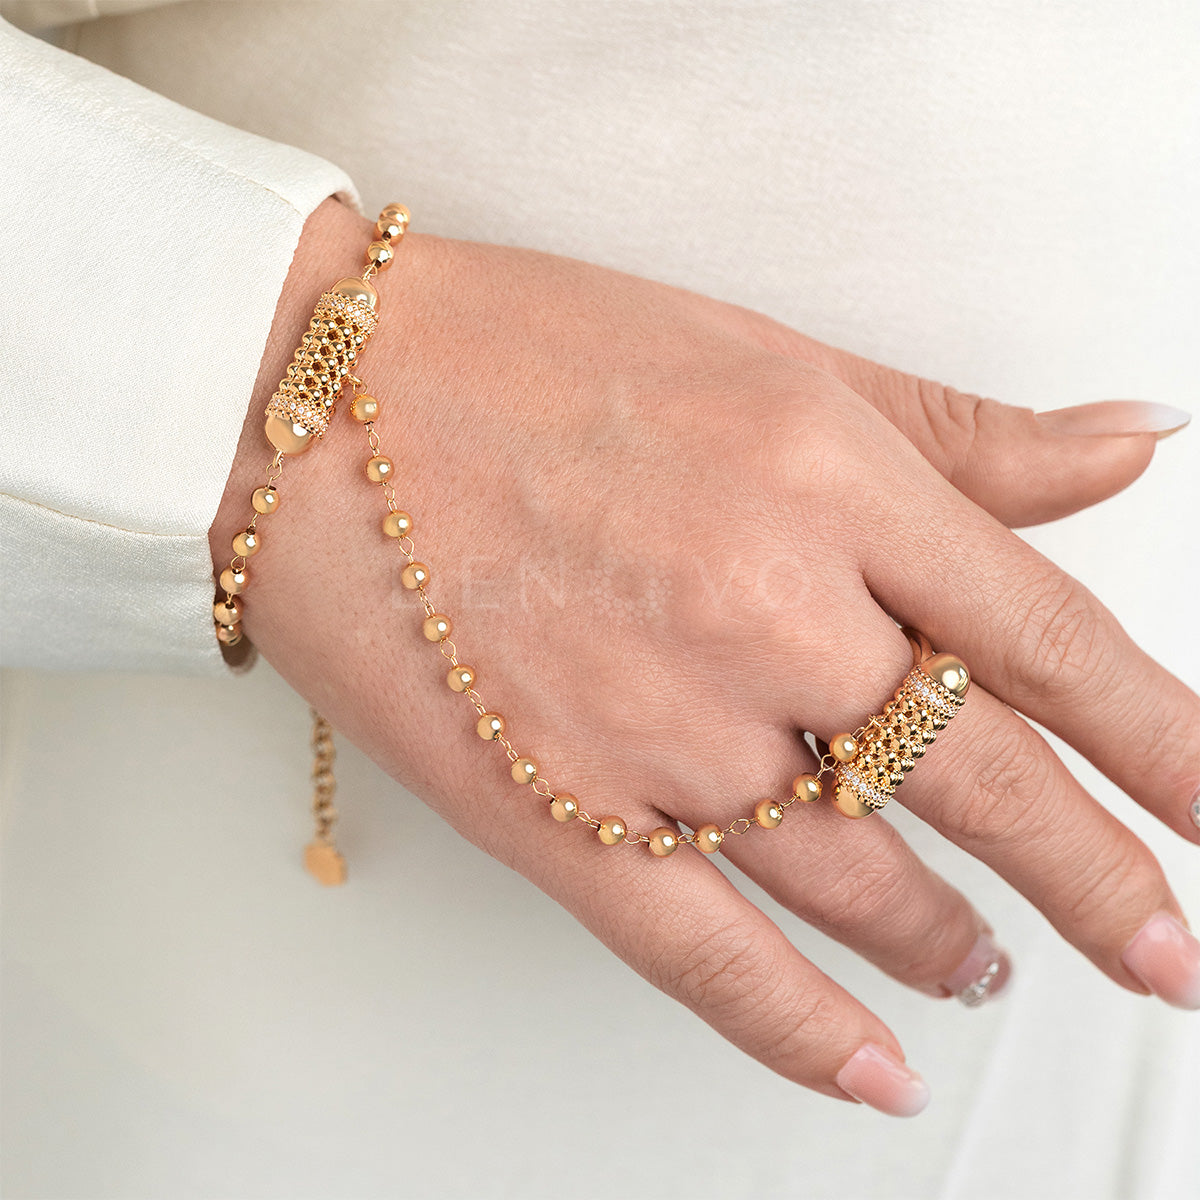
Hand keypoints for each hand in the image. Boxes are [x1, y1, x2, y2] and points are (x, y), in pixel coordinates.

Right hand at [211, 198, 1198, 1115]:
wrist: (316, 402)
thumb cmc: (523, 354)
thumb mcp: (766, 357)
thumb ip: (957, 429)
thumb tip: (1126, 443)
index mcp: (830, 481)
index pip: (1054, 640)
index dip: (1168, 743)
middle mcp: (766, 614)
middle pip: (986, 785)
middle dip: (1100, 882)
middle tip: (1168, 954)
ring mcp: (662, 728)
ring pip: (861, 883)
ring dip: (951, 941)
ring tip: (991, 965)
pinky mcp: (556, 812)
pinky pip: (709, 956)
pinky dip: (804, 1030)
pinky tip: (874, 1070)